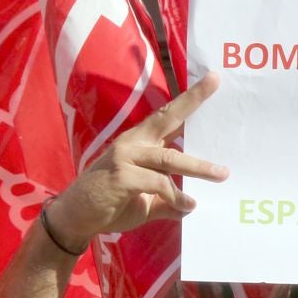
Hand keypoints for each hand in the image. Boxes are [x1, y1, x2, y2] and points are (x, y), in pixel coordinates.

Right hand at [44, 73, 229, 250]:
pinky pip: (157, 183)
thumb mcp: (147, 201)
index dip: (190, 99)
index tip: (212, 79)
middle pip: (167, 118)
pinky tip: (187, 206)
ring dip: (198, 167)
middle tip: (216, 82)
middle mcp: (133, 143)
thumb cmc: (111, 204)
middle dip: (193, 100)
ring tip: (221, 174)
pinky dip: (175, 196)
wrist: (76, 218)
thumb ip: (168, 200)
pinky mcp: (121, 176)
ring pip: (170, 157)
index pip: (168, 116)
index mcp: (140, 143)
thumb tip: (192, 207)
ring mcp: (125, 157)